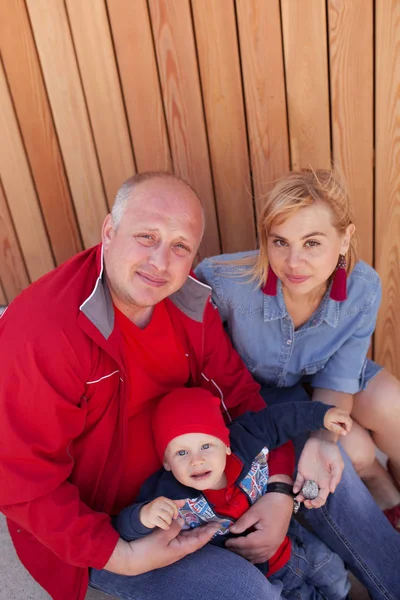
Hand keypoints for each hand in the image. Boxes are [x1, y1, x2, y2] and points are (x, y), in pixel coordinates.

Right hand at [104, 519, 219, 574]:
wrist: (131, 559)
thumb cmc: (146, 549)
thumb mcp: (161, 536)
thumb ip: (174, 527)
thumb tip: (182, 520)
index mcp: (180, 549)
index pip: (198, 540)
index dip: (208, 533)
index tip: (217, 525)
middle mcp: (178, 549)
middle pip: (195, 539)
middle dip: (205, 530)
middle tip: (214, 520)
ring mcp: (172, 548)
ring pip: (188, 537)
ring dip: (196, 529)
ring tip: (204, 520)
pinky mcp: (165, 545)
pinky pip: (180, 536)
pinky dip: (185, 529)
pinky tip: (186, 523)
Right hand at [140, 496, 184, 529]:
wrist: (143, 515)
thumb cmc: (156, 510)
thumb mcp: (165, 505)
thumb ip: (174, 504)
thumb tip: (184, 501)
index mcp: (162, 499)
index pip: (173, 505)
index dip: (176, 512)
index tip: (175, 516)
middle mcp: (158, 503)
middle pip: (170, 511)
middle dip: (171, 517)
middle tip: (169, 520)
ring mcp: (154, 510)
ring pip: (167, 517)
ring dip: (168, 522)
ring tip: (167, 523)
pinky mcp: (151, 518)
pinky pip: (162, 523)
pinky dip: (165, 526)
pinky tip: (164, 527)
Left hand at [225, 491, 291, 562]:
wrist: (284, 500)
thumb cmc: (269, 504)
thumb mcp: (254, 511)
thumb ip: (243, 522)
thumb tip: (231, 531)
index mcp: (265, 537)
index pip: (247, 544)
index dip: (235, 544)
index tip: (225, 542)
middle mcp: (271, 545)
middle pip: (251, 553)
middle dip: (238, 551)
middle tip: (227, 548)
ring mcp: (275, 547)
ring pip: (257, 557)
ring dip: (246, 556)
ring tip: (235, 552)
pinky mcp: (277, 545)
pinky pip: (265, 557)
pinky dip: (255, 558)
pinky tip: (249, 557)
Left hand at [293, 437, 343, 508]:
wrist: (321, 440)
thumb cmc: (331, 451)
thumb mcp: (338, 464)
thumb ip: (335, 477)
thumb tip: (331, 490)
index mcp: (326, 483)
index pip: (322, 498)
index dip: (318, 503)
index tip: (313, 503)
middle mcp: (317, 482)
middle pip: (312, 497)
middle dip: (309, 503)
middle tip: (306, 503)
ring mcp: (309, 477)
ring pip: (304, 491)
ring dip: (301, 497)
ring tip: (299, 498)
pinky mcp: (302, 471)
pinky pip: (298, 482)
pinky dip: (296, 487)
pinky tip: (295, 490)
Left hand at [324, 407, 351, 435]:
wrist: (323, 413)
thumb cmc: (326, 420)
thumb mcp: (330, 426)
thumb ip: (337, 430)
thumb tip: (345, 433)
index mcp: (338, 415)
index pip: (348, 420)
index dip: (348, 426)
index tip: (345, 431)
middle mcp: (341, 411)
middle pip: (349, 419)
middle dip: (347, 425)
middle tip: (342, 429)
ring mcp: (342, 410)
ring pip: (348, 418)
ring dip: (346, 423)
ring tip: (340, 425)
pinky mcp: (343, 410)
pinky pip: (347, 416)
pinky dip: (345, 420)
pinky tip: (341, 422)